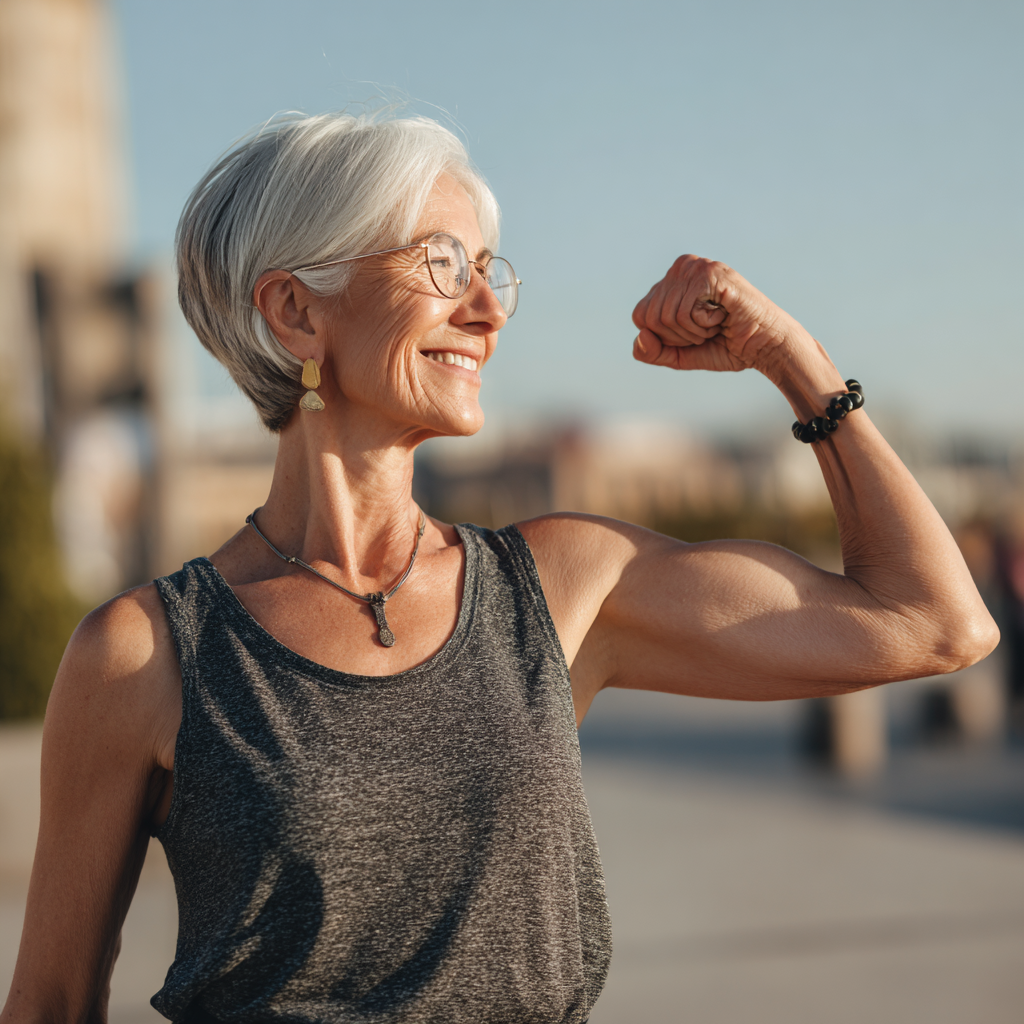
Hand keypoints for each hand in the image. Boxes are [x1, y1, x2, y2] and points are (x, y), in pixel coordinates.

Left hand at [631, 255, 803, 377]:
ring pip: (666, 316)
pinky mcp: (709, 272)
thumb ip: (652, 352)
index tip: (695, 332)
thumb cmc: (725, 346)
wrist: (764, 346)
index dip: (665, 337)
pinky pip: (684, 311)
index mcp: (669, 282)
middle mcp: (679, 267)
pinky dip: (704, 324)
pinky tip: (723, 314)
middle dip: (680, 335)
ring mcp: (694, 266)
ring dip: (694, 331)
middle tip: (708, 328)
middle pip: (650, 317)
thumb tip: (641, 336)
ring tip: (717, 320)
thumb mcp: (679, 355)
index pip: (640, 316)